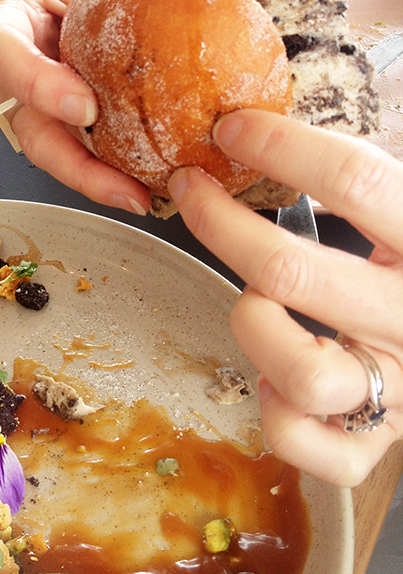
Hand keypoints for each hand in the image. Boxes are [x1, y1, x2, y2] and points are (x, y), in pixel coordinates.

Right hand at [0, 0, 215, 214]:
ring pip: (56, 157)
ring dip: (96, 182)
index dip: (36, 87)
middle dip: (73, 163)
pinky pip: (86, 159)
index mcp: (10, 26)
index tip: (84, 107)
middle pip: (30, 130)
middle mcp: (19, 77)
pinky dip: (112, 177)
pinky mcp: (72, 131)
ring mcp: (43, 110)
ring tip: (135, 196)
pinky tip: (143, 187)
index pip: (3, 56)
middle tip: (119, 180)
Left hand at [169, 109, 402, 485]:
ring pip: (300, 372)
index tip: (230, 130)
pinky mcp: (374, 442)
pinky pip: (307, 443)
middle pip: (292, 273)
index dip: (282, 148)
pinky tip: (273, 381)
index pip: (357, 182)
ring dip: (254, 327)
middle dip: (221, 225)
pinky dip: (275, 413)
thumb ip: (364, 188)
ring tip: (257, 306)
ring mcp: (397, 390)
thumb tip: (272, 134)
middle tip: (191, 192)